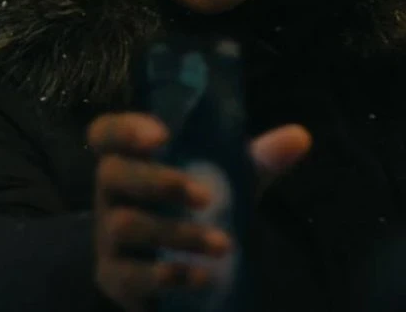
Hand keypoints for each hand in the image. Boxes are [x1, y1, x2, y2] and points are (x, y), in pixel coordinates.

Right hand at [88, 113, 311, 311]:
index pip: (106, 133)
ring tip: (224, 244)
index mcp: (131, 160)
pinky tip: (204, 277)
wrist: (177, 276)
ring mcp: (107, 237)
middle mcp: (110, 194)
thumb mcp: (228, 183)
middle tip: (206, 196)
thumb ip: (256, 160)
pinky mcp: (114, 276)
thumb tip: (300, 136)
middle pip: (112, 174)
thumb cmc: (196, 213)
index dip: (124, 128)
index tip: (162, 135)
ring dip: (177, 234)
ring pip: (125, 225)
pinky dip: (170, 274)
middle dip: (157, 182)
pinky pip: (131, 274)